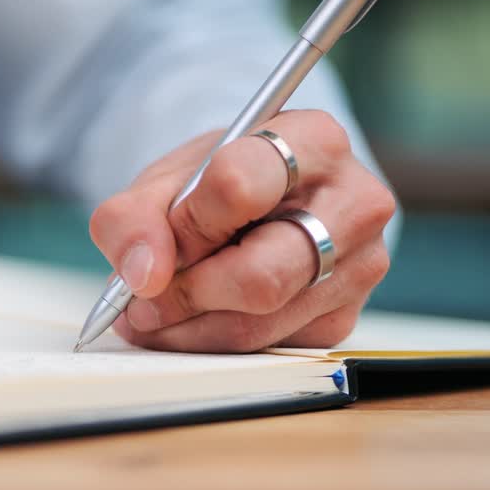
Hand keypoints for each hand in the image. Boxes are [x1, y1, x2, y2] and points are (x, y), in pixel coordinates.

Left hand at [89, 110, 395, 352]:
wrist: (254, 204)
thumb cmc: (214, 185)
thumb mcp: (163, 181)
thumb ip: (132, 218)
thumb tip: (144, 277)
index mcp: (315, 140)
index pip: (239, 187)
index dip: (185, 225)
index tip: (161, 239)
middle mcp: (355, 203)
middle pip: (259, 276)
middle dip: (186, 293)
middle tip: (145, 297)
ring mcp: (357, 266)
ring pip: (257, 324)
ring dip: (188, 328)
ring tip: (154, 312)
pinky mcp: (342, 318)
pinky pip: (265, 349)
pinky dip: (212, 342)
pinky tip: (193, 320)